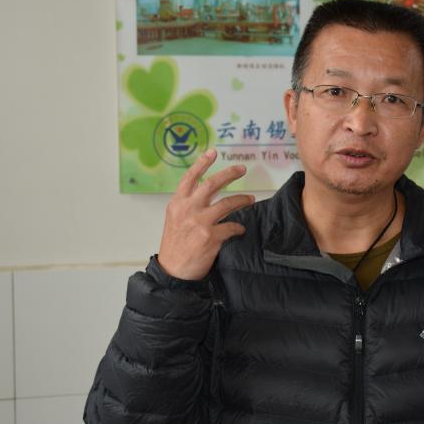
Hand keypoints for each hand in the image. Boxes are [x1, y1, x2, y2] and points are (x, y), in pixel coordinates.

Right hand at [157, 149, 254, 280]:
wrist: (173, 271)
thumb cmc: (175, 247)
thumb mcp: (174, 221)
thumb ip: (187, 206)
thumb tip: (205, 195)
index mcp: (177, 203)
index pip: (190, 178)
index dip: (202, 163)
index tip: (213, 152)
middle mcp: (188, 209)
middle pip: (212, 184)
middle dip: (229, 173)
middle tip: (242, 168)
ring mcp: (200, 222)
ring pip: (227, 203)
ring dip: (242, 200)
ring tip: (250, 199)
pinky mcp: (211, 236)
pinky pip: (232, 226)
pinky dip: (239, 227)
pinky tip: (241, 229)